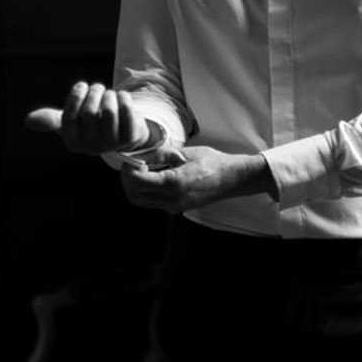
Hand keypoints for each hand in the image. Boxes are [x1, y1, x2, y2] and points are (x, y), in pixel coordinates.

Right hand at [25, 82, 157, 157]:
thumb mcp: (69, 121)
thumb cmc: (91, 124)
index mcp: (74, 144)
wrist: (123, 132)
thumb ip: (51, 119)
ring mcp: (113, 144)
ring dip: (109, 95)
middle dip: (94, 92)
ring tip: (109, 94)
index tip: (82, 85)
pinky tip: (122, 97)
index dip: (76, 96)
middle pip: (90, 112)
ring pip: (109, 111)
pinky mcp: (131, 137)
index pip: (70, 117)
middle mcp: (92, 148)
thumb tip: (28, 120)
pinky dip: (124, 98)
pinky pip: (127, 113)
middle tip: (98, 87)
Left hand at [118, 145, 271, 213]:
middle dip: (128, 180)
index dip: (129, 169)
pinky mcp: (178, 208)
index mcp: (174, 183)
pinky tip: (156, 177)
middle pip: (134, 195)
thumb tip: (142, 154)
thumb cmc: (213, 163)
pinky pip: (154, 203)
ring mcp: (175, 206)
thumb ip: (161, 154)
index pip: (137, 181)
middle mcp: (172, 199)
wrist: (233, 179)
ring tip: (145, 171)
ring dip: (136, 187)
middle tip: (134, 165)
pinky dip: (148, 191)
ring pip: (142, 202)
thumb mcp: (185, 153)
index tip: (132, 159)